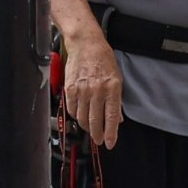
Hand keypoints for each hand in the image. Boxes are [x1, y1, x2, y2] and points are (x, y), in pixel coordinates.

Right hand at [57, 24, 123, 151]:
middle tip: (99, 140)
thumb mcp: (117, 79)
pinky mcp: (70, 88)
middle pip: (95, 120)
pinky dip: (76, 116)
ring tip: (90, 129)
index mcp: (112, 88)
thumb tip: (117, 120)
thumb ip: (116, 101)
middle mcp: (97, 90)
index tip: (110, 143)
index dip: (110, 133)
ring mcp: (82, 90)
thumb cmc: (104, 60)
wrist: (86, 44)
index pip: (111, 117)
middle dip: (97, 134)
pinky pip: (72, 109)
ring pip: (82, 117)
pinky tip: (80, 116)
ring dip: (86, 126)